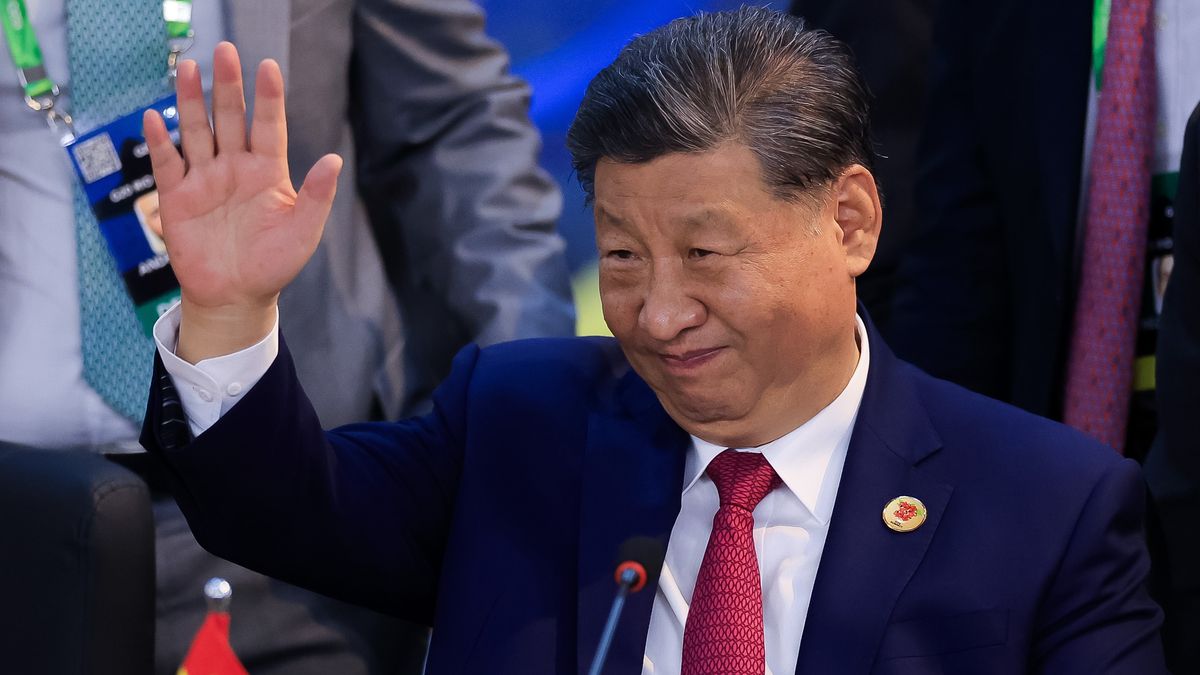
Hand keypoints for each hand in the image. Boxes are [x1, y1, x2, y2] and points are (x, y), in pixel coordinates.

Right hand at [143, 42, 342, 361]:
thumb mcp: (304, 231)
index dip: (268, 98)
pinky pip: (167, 164)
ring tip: (187, 68)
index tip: (268, 67)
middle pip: (230, 119)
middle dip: (227, 86)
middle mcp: (235, 168)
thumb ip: (317, 196)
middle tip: (225, 52)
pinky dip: (160, 142)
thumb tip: (335, 160)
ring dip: (190, 101)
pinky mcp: (178, 197)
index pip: (268, 126)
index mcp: (267, 172)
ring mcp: (205, 179)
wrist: (235, 297)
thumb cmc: (273, 265)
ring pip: (197, 131)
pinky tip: (155, 118)